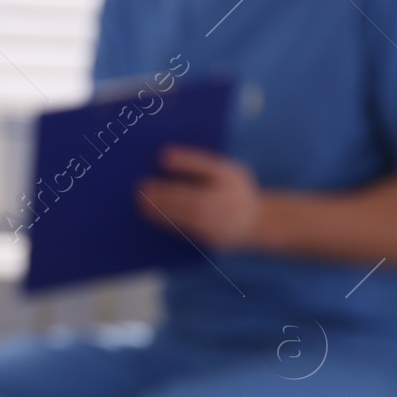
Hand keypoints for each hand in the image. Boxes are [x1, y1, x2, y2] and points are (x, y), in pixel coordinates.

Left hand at [137, 146, 260, 249]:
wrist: (255, 223)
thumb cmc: (230, 190)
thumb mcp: (223, 171)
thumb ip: (196, 163)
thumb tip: (163, 157)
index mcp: (231, 178)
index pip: (210, 166)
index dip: (187, 161)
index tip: (161, 156)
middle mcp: (231, 201)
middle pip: (197, 197)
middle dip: (168, 193)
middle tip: (142, 188)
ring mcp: (225, 222)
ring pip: (191, 217)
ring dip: (163, 210)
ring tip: (142, 203)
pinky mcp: (214, 240)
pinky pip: (188, 231)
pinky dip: (168, 223)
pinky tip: (151, 215)